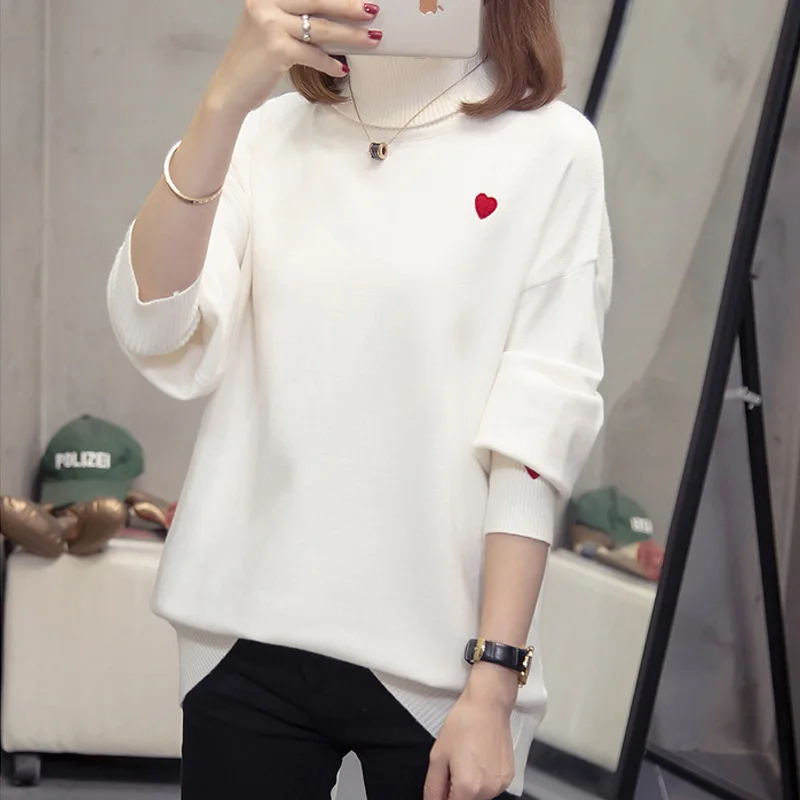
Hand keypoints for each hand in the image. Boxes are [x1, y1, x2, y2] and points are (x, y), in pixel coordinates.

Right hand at [207, 0, 381, 115]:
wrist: (230, 89)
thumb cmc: (254, 62)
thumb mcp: (270, 29)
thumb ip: (295, 19)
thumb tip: (333, 21)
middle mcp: (265, 3)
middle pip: (318, 1)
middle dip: (349, 7)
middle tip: (371, 10)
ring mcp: (269, 24)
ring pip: (320, 28)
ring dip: (350, 35)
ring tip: (371, 38)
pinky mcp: (276, 49)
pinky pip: (313, 54)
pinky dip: (330, 63)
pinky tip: (342, 68)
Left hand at [424, 664, 516, 799]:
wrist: (488, 705)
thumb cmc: (464, 723)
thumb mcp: (438, 755)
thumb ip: (433, 786)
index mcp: (467, 788)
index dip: (443, 796)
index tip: (442, 784)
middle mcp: (487, 791)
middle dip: (455, 790)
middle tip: (452, 766)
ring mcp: (500, 784)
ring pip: (478, 796)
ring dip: (469, 786)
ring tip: (466, 758)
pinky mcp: (509, 776)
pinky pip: (491, 787)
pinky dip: (483, 779)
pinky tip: (479, 758)